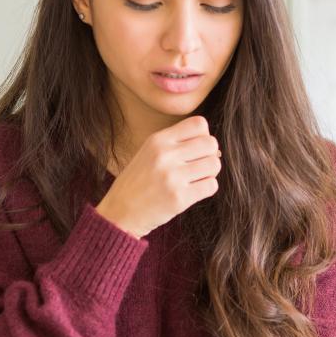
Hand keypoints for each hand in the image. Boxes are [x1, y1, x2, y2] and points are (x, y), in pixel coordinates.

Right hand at [95, 115, 220, 237]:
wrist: (121, 212)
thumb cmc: (139, 181)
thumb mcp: (149, 151)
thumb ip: (176, 143)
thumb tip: (212, 144)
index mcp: (158, 140)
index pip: (199, 124)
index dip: (204, 136)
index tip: (196, 149)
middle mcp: (165, 155)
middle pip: (211, 144)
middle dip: (210, 155)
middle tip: (199, 166)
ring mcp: (172, 177)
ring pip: (214, 164)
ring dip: (210, 173)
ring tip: (196, 179)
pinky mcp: (179, 198)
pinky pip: (211, 186)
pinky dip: (207, 188)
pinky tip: (194, 191)